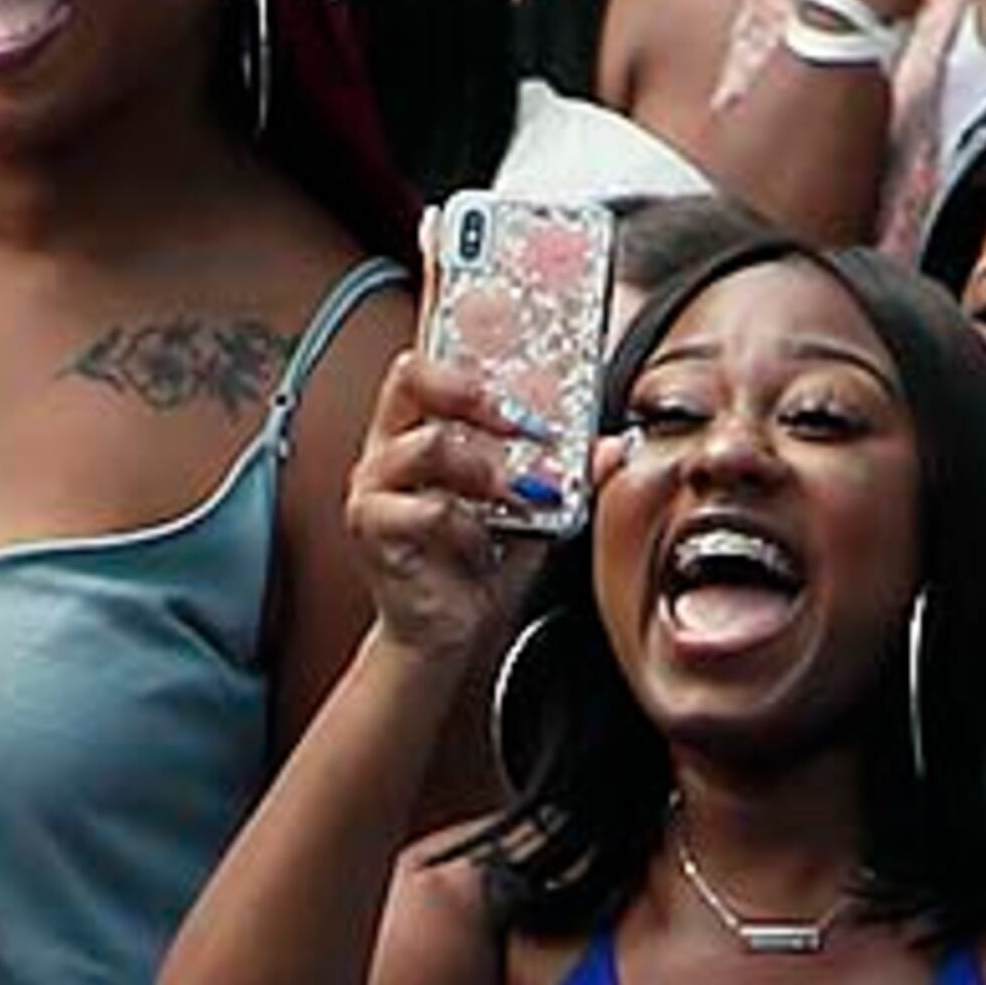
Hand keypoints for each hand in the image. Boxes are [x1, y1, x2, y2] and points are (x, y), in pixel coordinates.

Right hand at [346, 352, 572, 660]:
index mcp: (419, 427)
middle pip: (413, 378)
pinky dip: (467, 525)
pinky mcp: (373, 527)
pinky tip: (481, 543)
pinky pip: (427, 509)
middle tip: (521, 421)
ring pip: (427, 444)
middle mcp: (389, 447)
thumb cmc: (480, 564)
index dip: (471, 352)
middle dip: (475, 391)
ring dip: (485, 466)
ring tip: (514, 494)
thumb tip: (611, 445)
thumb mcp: (537, 509)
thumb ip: (568, 472)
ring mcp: (375, 485)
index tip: (522, 367)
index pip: (431, 362)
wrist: (450, 632)